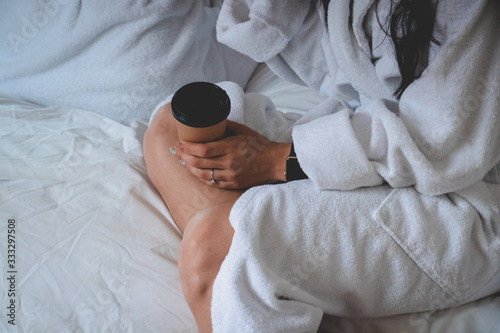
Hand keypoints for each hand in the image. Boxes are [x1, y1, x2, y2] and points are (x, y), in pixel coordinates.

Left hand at [173, 121, 290, 188]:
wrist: (275, 162)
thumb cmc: (260, 145)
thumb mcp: (243, 130)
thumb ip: (226, 126)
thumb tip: (210, 121)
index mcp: (231, 147)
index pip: (203, 149)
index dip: (188, 147)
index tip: (180, 143)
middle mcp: (229, 163)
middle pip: (199, 163)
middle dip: (184, 157)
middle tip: (176, 151)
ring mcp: (231, 176)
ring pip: (203, 175)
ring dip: (190, 169)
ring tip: (183, 162)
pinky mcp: (233, 184)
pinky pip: (213, 182)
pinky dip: (202, 177)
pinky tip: (196, 172)